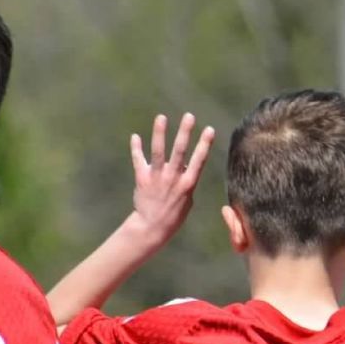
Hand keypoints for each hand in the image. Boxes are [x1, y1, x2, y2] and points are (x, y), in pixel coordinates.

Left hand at [128, 112, 214, 244]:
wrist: (152, 227)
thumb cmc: (174, 214)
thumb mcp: (187, 200)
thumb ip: (187, 182)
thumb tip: (187, 166)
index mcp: (188, 184)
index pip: (199, 160)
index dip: (204, 144)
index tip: (209, 129)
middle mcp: (173, 178)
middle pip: (179, 151)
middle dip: (185, 132)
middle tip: (189, 116)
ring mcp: (157, 177)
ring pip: (158, 151)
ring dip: (160, 133)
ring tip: (161, 117)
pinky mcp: (142, 179)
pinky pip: (138, 160)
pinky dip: (136, 148)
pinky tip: (135, 137)